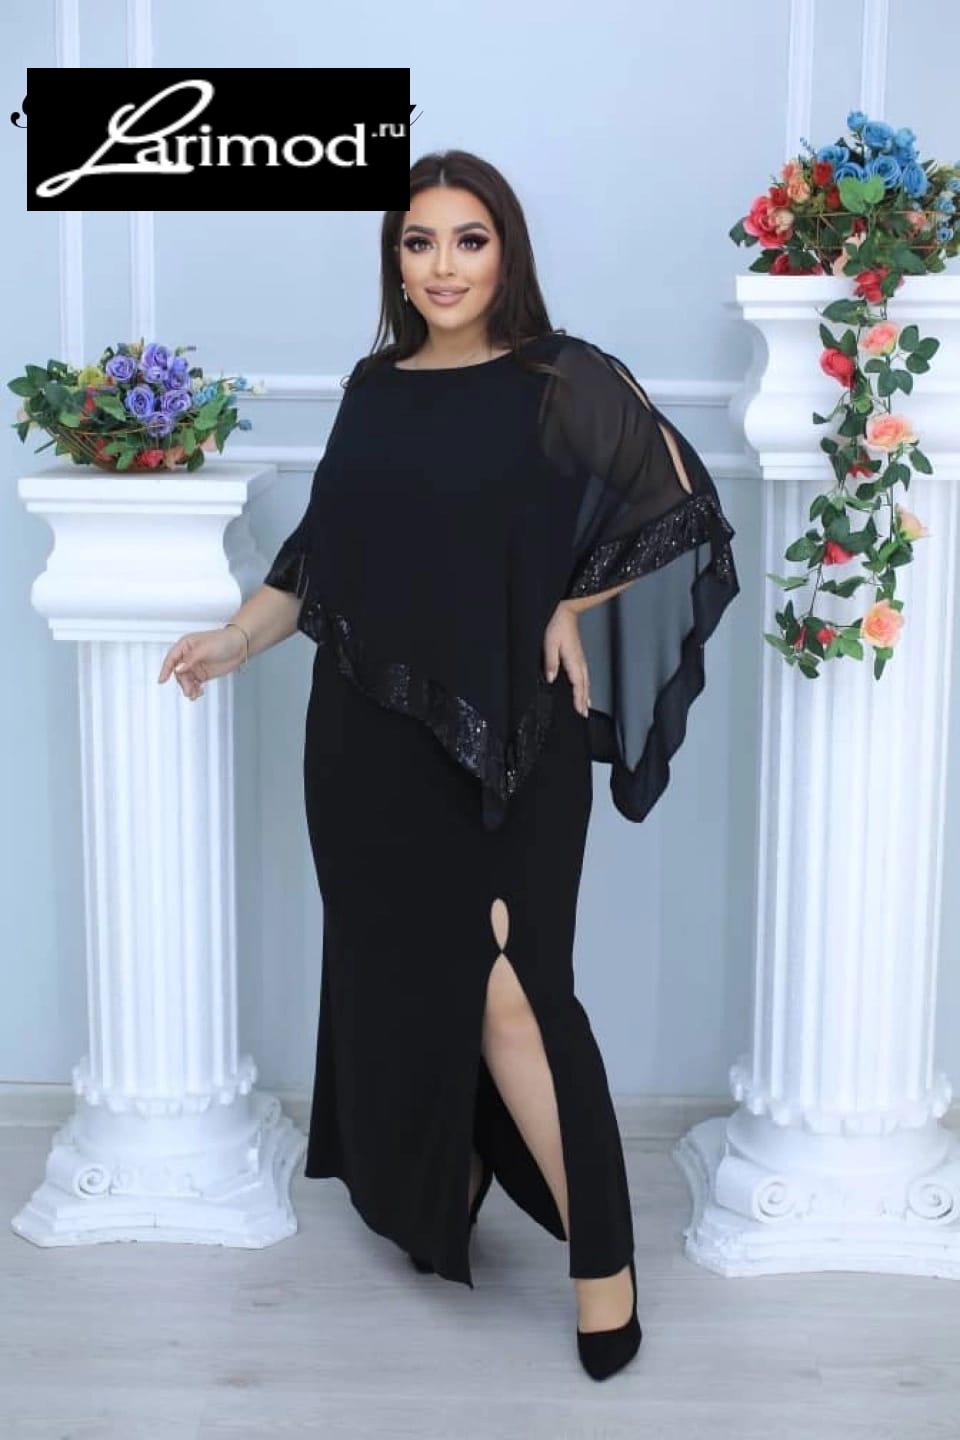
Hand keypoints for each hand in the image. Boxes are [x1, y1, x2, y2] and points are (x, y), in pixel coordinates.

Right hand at [157, 626, 247, 699]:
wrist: (240, 647)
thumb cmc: (223, 641)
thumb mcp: (204, 649)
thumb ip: (190, 659)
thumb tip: (178, 669)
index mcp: (185, 645)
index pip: (172, 658)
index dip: (166, 669)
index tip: (162, 680)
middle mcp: (188, 656)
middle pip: (179, 672)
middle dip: (183, 682)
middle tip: (189, 690)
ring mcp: (195, 665)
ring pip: (186, 680)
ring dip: (188, 688)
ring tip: (194, 694)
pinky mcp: (203, 674)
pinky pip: (194, 684)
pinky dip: (195, 690)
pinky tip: (198, 693)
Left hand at [542, 602, 590, 716]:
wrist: (566, 612)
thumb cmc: (557, 625)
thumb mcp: (549, 643)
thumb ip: (551, 662)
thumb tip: (551, 678)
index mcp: (573, 660)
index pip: (577, 684)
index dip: (578, 699)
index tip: (579, 711)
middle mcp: (579, 661)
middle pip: (584, 686)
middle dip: (584, 700)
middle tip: (583, 714)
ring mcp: (580, 658)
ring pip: (586, 681)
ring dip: (586, 694)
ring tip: (586, 706)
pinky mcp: (579, 656)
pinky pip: (584, 675)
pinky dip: (585, 685)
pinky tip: (584, 688)